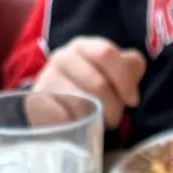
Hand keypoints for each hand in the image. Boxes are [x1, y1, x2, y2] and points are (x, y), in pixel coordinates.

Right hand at [26, 37, 145, 128]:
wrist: (56, 105)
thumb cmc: (90, 88)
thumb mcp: (112, 73)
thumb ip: (129, 66)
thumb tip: (135, 65)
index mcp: (84, 46)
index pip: (107, 53)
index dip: (124, 79)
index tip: (132, 101)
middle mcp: (62, 57)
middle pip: (97, 83)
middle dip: (113, 107)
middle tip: (115, 119)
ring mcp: (47, 79)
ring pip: (80, 102)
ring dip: (96, 118)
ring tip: (98, 123)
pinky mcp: (36, 102)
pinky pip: (61, 116)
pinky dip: (75, 124)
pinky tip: (78, 125)